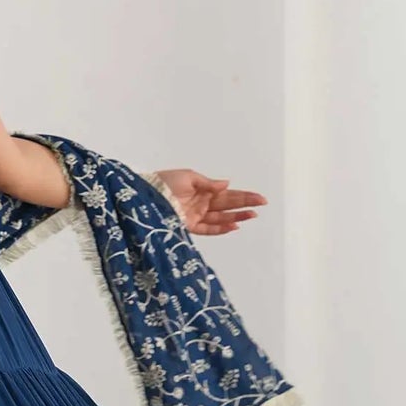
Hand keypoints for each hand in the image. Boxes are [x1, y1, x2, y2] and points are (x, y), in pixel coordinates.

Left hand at [152, 169, 266, 236]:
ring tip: (252, 215)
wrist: (143, 197)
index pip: (227, 194)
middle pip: (227, 205)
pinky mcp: (188, 226)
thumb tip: (226, 183)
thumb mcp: (187, 177)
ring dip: (237, 217)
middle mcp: (201, 204)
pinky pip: (207, 229)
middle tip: (262, 204)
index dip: (243, 196)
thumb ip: (208, 183)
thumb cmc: (161, 183)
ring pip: (221, 218)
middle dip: (245, 204)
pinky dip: (220, 228)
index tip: (259, 198)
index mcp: (202, 190)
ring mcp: (196, 215)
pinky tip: (234, 226)